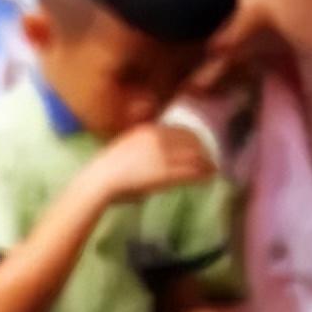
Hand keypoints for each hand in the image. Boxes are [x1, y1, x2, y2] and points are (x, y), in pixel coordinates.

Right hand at [90, 124, 216, 202]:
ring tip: (212, 170)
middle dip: (204, 150)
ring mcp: (162, 155)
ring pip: (194, 156)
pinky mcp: (165, 172)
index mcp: (148, 130)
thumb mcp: (125, 146)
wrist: (98, 180)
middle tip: (210, 159)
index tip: (200, 146)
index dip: (194, 139)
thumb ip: (143, 145)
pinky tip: (207, 178)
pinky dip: (202, 175)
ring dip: (206, 163)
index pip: (180, 130)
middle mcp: (157, 139)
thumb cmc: (106, 169)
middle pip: (191, 140)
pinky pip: (190, 171)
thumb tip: (157, 150)